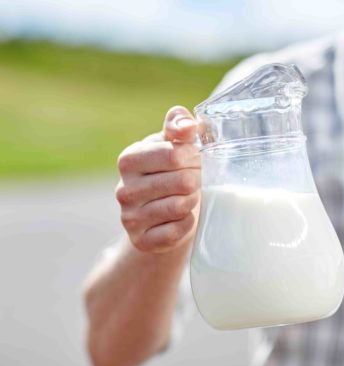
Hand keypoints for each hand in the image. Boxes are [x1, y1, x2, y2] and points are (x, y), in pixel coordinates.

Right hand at [115, 106, 200, 252]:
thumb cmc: (171, 172)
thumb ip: (179, 124)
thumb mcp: (172, 143)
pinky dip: (187, 224)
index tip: (196, 160)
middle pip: (182, 181)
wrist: (161, 215)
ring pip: (180, 206)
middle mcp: (124, 189)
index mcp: (129, 159)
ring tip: (188, 197)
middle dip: (197, 180)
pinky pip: (178, 231)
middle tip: (195, 181)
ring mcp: (130, 218)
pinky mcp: (141, 241)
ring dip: (193, 201)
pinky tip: (182, 218)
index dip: (195, 157)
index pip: (175, 154)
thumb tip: (190, 126)